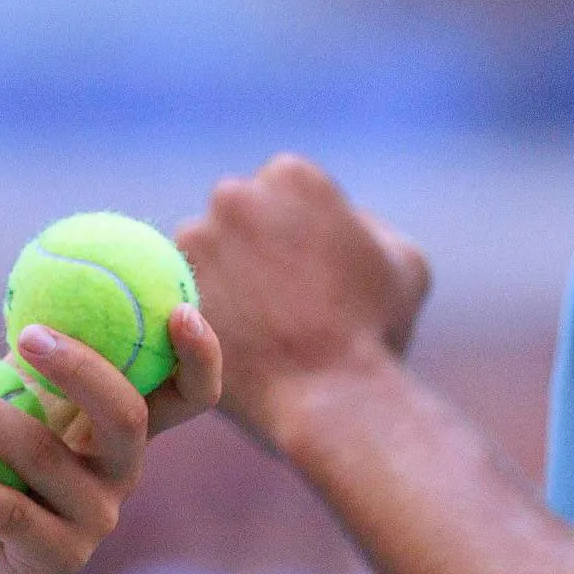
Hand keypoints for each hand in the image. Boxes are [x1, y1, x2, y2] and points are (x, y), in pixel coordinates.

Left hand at [0, 308, 218, 573]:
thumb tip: (26, 273)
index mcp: (125, 428)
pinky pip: (10, 512)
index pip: (189, 394)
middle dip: (82, 369)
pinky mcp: (57, 557)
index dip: (200, 356)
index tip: (178, 311)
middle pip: (126, 417)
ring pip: (47, 458)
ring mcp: (95, 518)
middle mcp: (122, 472)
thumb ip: (32, 351)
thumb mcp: (19, 397)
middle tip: (25, 334)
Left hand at [177, 154, 430, 453]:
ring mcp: (196, 237)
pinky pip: (177, 291)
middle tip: (275, 297)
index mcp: (292, 176)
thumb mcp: (404, 261)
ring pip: (203, 250)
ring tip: (254, 324)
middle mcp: (236, 194)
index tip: (304, 268)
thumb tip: (343, 219)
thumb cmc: (376, 331)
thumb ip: (368, 224)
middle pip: (236, 214)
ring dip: (221, 276)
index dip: (294, 231)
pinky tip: (229, 336)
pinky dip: (196, 308)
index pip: (280, 189)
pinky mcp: (169, 287)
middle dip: (251, 245)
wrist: (331, 397)